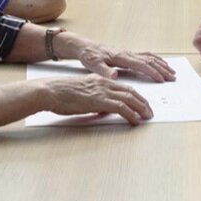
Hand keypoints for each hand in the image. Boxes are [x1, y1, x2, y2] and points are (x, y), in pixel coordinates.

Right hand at [38, 75, 153, 124]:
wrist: (50, 92)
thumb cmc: (60, 95)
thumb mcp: (82, 95)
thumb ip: (95, 100)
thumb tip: (104, 110)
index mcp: (100, 80)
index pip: (123, 87)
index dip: (135, 96)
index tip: (142, 104)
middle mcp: (104, 83)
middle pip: (130, 91)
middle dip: (143, 102)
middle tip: (149, 111)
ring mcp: (102, 91)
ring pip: (129, 98)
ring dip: (141, 108)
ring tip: (147, 116)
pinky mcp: (99, 101)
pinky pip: (121, 107)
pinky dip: (131, 114)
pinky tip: (135, 120)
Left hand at [75, 43, 175, 82]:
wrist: (84, 47)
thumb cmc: (89, 56)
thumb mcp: (93, 65)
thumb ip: (104, 71)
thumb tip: (114, 76)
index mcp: (121, 57)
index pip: (141, 64)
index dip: (152, 72)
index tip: (162, 79)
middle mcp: (127, 53)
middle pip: (149, 60)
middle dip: (162, 69)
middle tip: (173, 77)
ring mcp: (128, 52)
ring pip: (149, 57)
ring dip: (161, 64)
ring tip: (171, 71)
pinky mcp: (127, 53)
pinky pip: (145, 55)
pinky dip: (155, 59)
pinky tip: (160, 63)